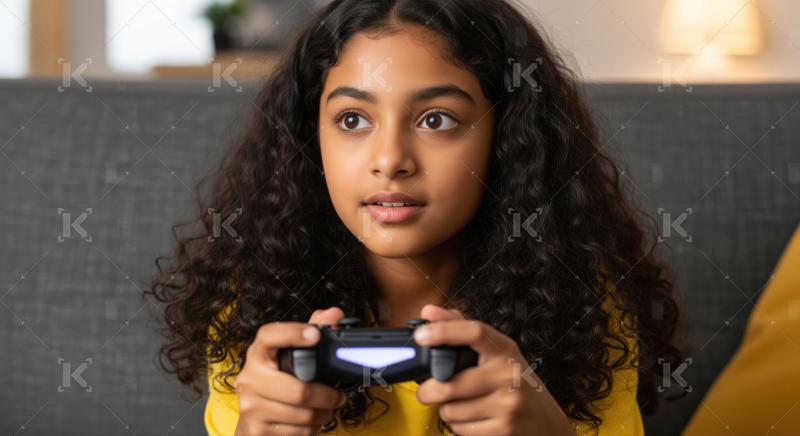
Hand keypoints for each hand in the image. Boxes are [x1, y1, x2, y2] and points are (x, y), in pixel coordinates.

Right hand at [234, 307, 347, 435]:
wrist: (253, 425)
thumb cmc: (278, 387)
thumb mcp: (292, 359)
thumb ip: (313, 332)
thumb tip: (334, 313)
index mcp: (259, 354)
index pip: (269, 336)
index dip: (292, 333)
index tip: (315, 335)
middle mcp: (249, 377)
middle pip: (299, 389)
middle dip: (327, 396)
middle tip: (338, 396)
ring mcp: (250, 405)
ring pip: (303, 414)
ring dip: (323, 414)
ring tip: (326, 409)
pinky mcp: (257, 430)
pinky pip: (298, 432)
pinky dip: (312, 429)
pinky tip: (310, 422)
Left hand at [413, 304, 575, 435]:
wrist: (545, 420)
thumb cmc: (514, 381)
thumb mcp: (496, 352)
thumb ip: (461, 328)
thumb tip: (429, 311)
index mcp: (504, 349)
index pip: (474, 332)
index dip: (444, 331)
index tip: (420, 335)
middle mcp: (508, 374)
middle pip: (450, 383)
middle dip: (429, 390)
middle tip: (427, 391)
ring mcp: (508, 403)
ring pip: (451, 410)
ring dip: (447, 410)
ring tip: (460, 405)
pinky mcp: (504, 429)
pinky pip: (461, 429)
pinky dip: (458, 426)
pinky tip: (471, 418)